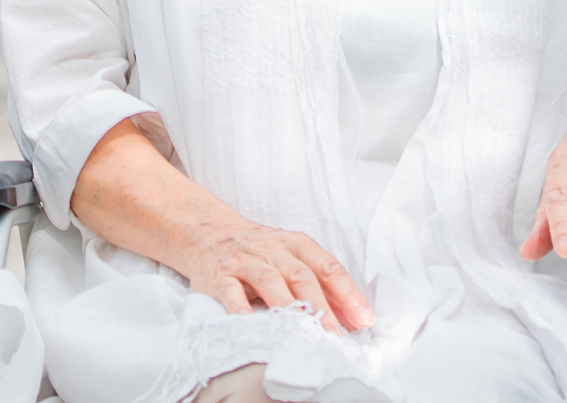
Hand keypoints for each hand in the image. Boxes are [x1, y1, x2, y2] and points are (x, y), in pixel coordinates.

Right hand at [70, 120, 370, 333]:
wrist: (202, 232)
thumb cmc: (255, 251)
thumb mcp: (288, 258)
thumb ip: (319, 284)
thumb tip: (355, 318)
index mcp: (294, 244)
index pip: (326, 266)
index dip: (347, 293)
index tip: (363, 320)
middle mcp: (271, 249)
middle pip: (301, 275)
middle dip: (320, 306)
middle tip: (334, 335)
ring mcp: (243, 260)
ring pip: (270, 280)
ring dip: (288, 307)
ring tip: (301, 331)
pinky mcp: (217, 274)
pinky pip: (229, 291)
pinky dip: (240, 308)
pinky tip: (250, 325)